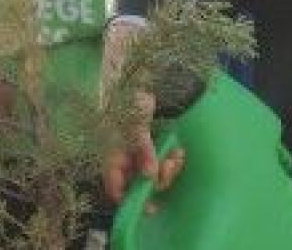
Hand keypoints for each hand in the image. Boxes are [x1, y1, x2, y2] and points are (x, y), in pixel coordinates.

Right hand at [101, 90, 185, 204]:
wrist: (145, 84)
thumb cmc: (133, 103)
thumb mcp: (137, 127)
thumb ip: (144, 151)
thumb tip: (150, 175)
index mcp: (113, 157)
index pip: (115, 188)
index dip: (128, 200)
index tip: (148, 206)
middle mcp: (126, 162)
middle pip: (139, 185)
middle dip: (157, 181)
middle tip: (168, 168)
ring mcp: (140, 158)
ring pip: (155, 177)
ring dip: (168, 171)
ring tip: (175, 157)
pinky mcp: (154, 152)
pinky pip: (164, 166)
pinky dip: (173, 161)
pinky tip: (178, 152)